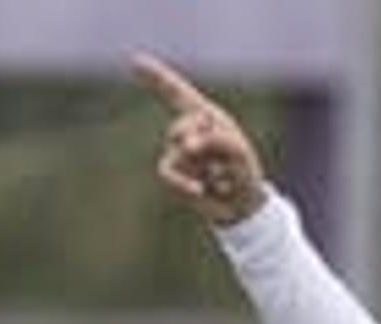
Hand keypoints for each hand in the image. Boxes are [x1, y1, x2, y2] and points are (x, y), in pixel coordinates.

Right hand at [133, 53, 270, 226]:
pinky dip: (184, 184)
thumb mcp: (238, 152)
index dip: (156, 77)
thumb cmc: (244, 173)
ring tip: (219, 178)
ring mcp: (178, 151)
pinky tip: (201, 190)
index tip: (136, 61)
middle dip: (194, 142)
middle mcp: (189, 130)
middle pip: (180, 129)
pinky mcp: (173, 172)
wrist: (241, 206)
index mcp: (207, 116)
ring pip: (177, 154)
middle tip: (209, 155)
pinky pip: (168, 173)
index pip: (177, 93)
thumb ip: (214, 140)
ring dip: (201, 169)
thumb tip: (185, 145)